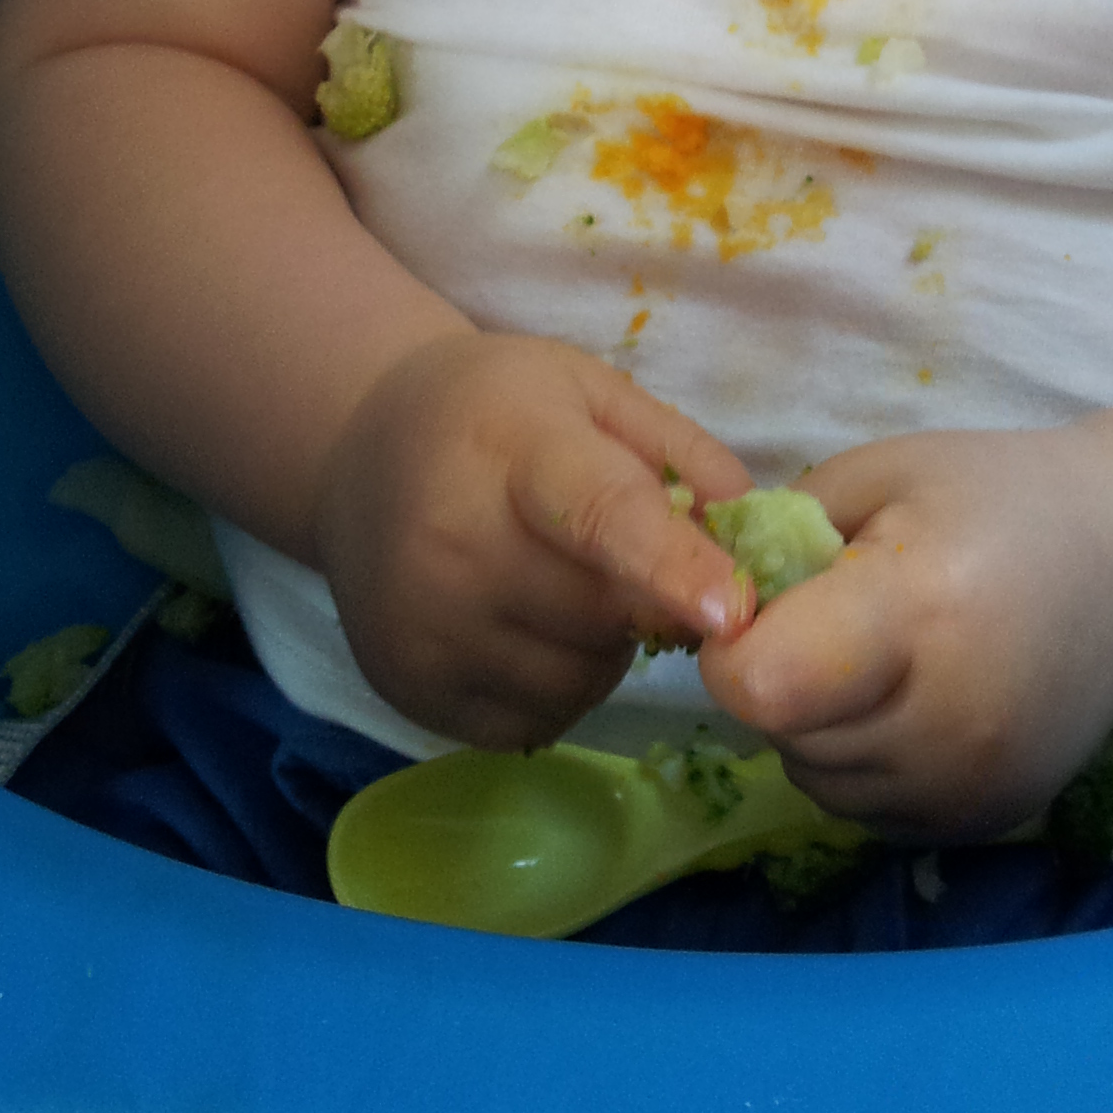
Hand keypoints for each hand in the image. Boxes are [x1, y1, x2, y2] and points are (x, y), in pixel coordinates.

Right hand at [313, 331, 754, 747]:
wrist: (360, 450)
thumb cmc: (497, 412)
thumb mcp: (590, 390)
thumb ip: (681, 451)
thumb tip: (752, 531)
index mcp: (514, 451)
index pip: (600, 517)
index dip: (673, 566)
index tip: (735, 612)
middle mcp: (454, 547)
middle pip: (601, 615)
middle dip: (645, 601)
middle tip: (626, 559)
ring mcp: (425, 629)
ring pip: (575, 681)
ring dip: (603, 650)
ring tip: (568, 586)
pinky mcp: (412, 690)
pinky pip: (534, 722)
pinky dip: (559, 689)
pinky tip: (534, 628)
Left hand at [697, 422, 1112, 837]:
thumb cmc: (998, 498)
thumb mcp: (886, 473)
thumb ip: (782, 532)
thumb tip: (702, 589)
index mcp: (919, 609)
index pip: (764, 685)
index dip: (734, 648)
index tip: (760, 606)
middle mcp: (948, 718)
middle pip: (783, 735)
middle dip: (774, 681)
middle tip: (826, 621)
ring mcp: (971, 785)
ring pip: (817, 782)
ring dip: (813, 729)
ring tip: (872, 658)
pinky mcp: (983, 823)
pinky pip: (866, 810)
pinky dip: (862, 763)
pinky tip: (909, 700)